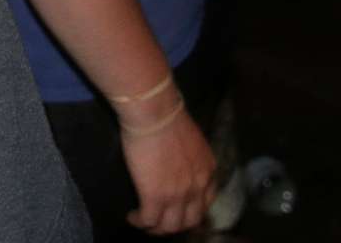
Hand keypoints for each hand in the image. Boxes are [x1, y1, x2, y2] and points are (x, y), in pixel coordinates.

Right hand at [120, 104, 216, 234]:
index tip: (179, 209)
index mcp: (208, 171)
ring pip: (170, 226)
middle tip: (161, 220)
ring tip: (144, 223)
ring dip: (157, 228)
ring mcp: (178, 195)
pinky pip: (149, 220)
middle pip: (190, 220)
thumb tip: (176, 160)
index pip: (206, 202)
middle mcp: (198, 187)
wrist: (154, 112)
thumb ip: (189, 156)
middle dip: (176, 225)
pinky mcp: (155, 197)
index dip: (192, 210)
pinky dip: (140, 222)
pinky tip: (132, 217)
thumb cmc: (167, 115)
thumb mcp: (191, 138)